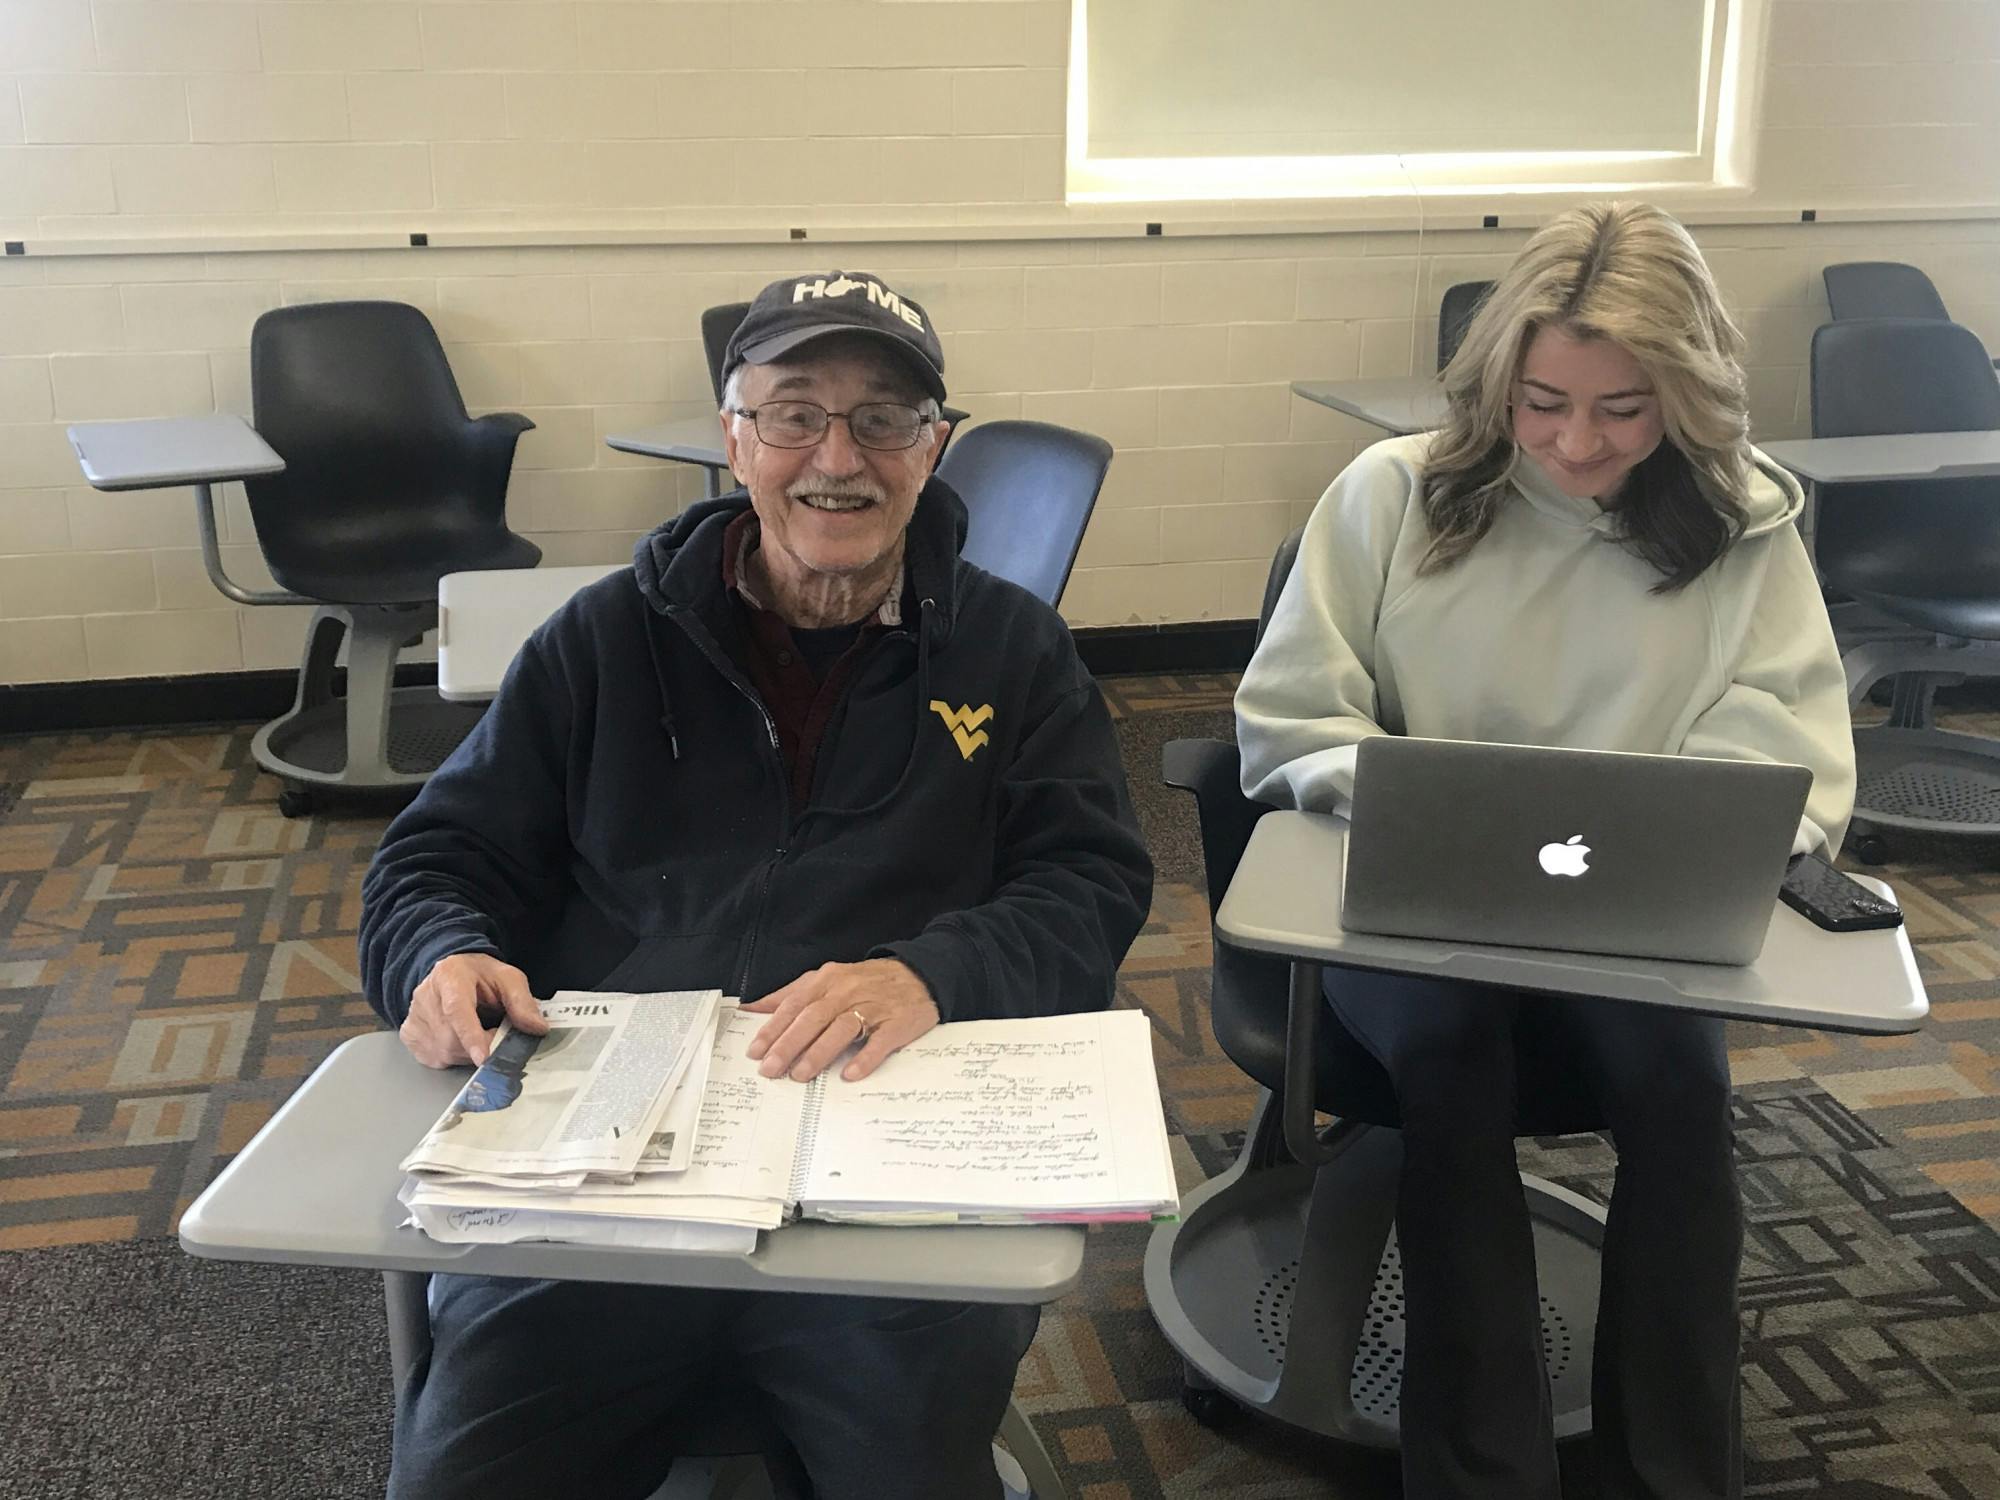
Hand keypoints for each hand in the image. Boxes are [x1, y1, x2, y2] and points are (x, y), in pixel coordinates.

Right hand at [400, 952, 547, 1067]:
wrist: (451, 971)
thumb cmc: (480, 976)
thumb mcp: (508, 978)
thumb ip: (522, 1002)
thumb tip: (538, 1028)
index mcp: (450, 976)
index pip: (457, 1009)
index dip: (471, 1035)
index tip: (484, 1058)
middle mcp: (425, 997)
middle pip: (452, 1038)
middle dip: (480, 1046)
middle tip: (495, 1034)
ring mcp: (414, 1018)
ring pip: (445, 1053)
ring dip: (469, 1052)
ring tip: (477, 1031)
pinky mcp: (410, 1035)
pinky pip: (436, 1058)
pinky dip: (454, 1055)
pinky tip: (459, 1038)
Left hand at [744, 959, 938, 1081]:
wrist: (919, 974)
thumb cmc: (866, 982)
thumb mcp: (827, 979)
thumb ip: (790, 994)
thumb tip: (751, 1008)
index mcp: (828, 979)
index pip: (795, 1004)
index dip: (774, 1028)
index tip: (756, 1051)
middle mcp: (848, 991)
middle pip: (813, 1017)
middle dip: (789, 1044)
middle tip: (771, 1069)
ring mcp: (874, 1007)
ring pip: (842, 1028)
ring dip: (819, 1052)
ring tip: (801, 1075)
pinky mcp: (898, 1022)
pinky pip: (880, 1041)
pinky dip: (865, 1057)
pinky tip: (850, 1073)